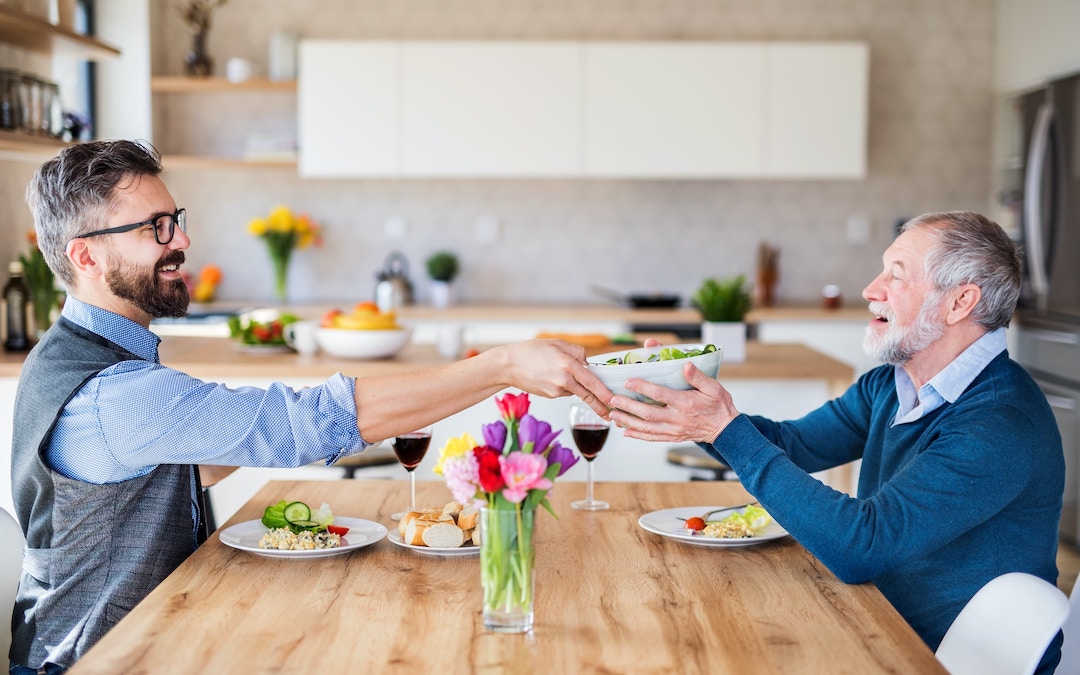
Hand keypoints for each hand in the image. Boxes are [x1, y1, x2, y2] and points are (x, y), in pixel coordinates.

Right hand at [498, 339, 614, 417]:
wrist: (508, 365)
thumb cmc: (530, 352)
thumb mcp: (557, 343)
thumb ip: (577, 352)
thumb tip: (588, 363)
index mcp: (568, 365)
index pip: (592, 382)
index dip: (605, 393)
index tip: (614, 400)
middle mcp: (563, 380)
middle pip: (587, 395)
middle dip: (600, 406)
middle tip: (610, 415)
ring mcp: (556, 391)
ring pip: (574, 390)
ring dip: (574, 384)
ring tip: (556, 370)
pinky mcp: (550, 396)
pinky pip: (563, 391)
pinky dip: (563, 385)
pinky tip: (550, 376)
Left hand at [608, 361, 737, 442]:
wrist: (725, 429)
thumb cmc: (718, 405)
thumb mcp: (713, 387)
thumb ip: (698, 376)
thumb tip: (685, 365)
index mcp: (686, 403)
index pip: (661, 394)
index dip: (643, 387)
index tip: (628, 381)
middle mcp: (677, 418)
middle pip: (648, 413)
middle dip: (628, 407)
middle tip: (613, 400)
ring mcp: (674, 430)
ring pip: (647, 428)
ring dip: (628, 422)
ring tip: (612, 415)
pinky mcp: (672, 437)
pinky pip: (652, 437)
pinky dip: (637, 435)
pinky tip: (625, 431)